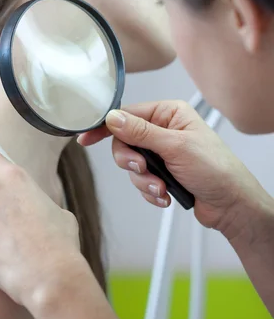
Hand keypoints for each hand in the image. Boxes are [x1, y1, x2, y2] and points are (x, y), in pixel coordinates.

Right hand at [79, 100, 266, 236]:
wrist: (232, 205)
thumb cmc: (216, 169)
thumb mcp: (175, 146)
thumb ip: (140, 132)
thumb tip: (113, 118)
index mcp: (169, 113)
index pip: (128, 114)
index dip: (107, 127)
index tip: (86, 138)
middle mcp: (163, 130)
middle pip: (125, 141)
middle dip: (132, 161)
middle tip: (142, 168)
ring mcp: (162, 152)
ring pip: (132, 164)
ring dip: (144, 180)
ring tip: (161, 188)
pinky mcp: (162, 173)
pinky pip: (141, 181)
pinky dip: (150, 191)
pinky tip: (165, 196)